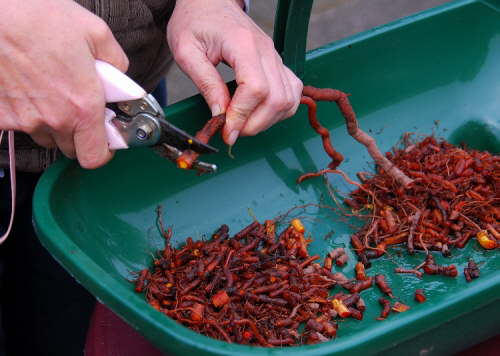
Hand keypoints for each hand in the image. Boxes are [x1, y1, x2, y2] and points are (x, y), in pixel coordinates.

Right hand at [0, 0, 128, 167]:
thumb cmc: (36, 16)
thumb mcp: (95, 33)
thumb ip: (116, 63)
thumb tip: (120, 78)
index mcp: (82, 106)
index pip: (95, 157)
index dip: (103, 152)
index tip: (105, 141)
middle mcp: (53, 118)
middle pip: (71, 147)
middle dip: (80, 131)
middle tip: (78, 104)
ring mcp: (23, 119)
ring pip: (45, 136)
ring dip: (53, 122)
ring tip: (51, 89)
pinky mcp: (0, 114)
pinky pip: (19, 123)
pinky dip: (27, 111)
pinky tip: (28, 87)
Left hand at [167, 0, 302, 145]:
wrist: (210, 2)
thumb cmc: (195, 22)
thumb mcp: (186, 51)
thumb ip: (205, 83)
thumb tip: (220, 115)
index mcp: (243, 44)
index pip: (255, 88)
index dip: (242, 115)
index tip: (227, 131)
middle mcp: (266, 51)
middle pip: (277, 99)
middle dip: (254, 124)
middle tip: (232, 130)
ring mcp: (275, 57)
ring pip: (288, 100)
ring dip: (268, 120)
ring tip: (244, 123)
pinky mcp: (278, 64)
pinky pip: (292, 93)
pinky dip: (280, 110)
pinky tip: (259, 113)